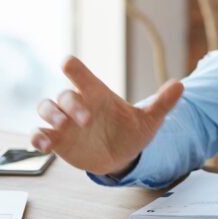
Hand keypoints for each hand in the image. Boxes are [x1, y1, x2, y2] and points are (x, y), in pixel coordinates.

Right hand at [31, 56, 182, 174]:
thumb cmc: (132, 131)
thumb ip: (162, 103)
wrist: (122, 156)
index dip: (74, 67)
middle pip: (63, 95)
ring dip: (50, 115)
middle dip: (71, 104)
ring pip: (46, 109)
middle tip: (86, 119)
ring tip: (62, 127)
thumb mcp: (150, 119)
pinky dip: (37, 137)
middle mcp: (78, 105)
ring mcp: (65, 122)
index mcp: (97, 94)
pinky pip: (38, 134)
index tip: (68, 62)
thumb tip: (180, 85)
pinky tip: (43, 144)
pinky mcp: (58, 141)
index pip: (81, 74)